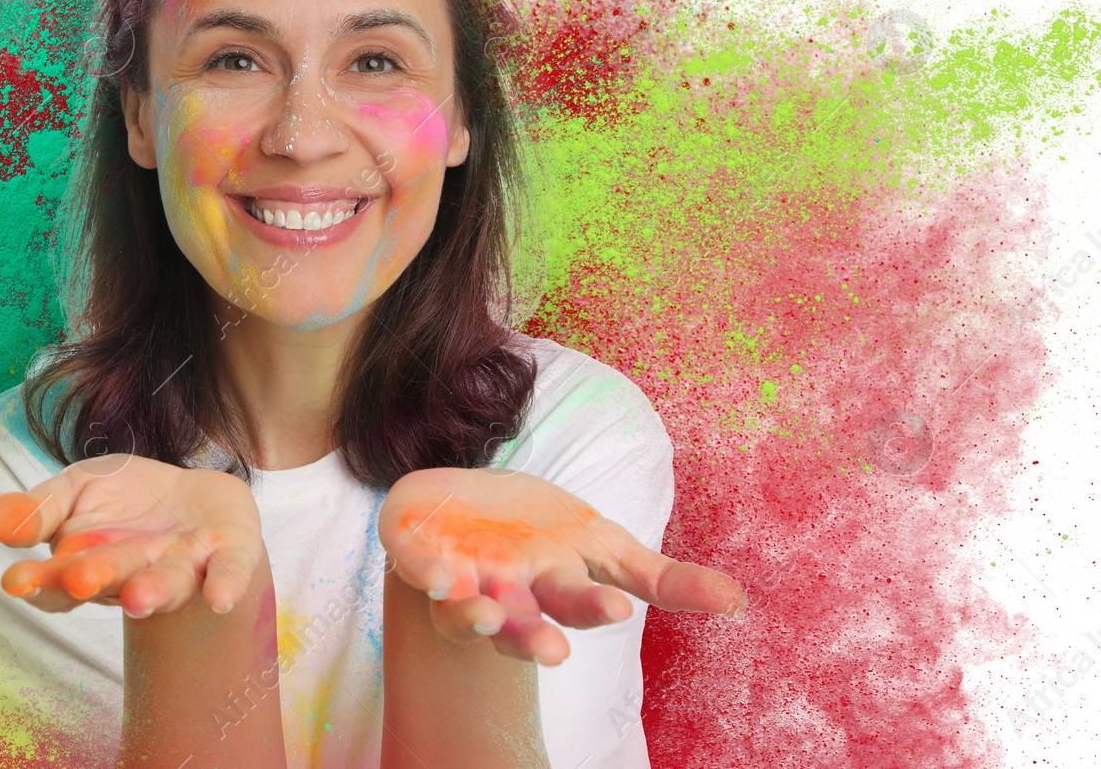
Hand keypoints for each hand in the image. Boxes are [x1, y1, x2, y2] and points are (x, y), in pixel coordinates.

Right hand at [0, 455, 266, 618]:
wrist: (195, 496)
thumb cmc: (124, 500)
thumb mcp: (76, 490)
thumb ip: (36, 509)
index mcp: (87, 565)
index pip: (57, 584)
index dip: (38, 583)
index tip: (15, 580)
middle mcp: (134, 576)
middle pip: (111, 581)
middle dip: (94, 579)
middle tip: (76, 578)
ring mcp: (182, 567)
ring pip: (166, 585)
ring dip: (153, 592)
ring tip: (138, 596)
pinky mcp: (227, 554)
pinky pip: (228, 572)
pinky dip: (225, 585)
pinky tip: (220, 599)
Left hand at [378, 467, 744, 664]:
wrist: (457, 504)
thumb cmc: (536, 531)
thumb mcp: (602, 544)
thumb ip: (662, 579)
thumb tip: (740, 600)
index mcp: (552, 588)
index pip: (576, 604)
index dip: (594, 609)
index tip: (619, 611)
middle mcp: (506, 593)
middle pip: (522, 625)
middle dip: (537, 640)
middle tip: (555, 651)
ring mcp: (458, 576)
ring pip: (464, 614)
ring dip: (477, 619)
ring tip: (491, 615)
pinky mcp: (414, 552)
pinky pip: (413, 566)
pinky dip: (424, 574)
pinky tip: (436, 577)